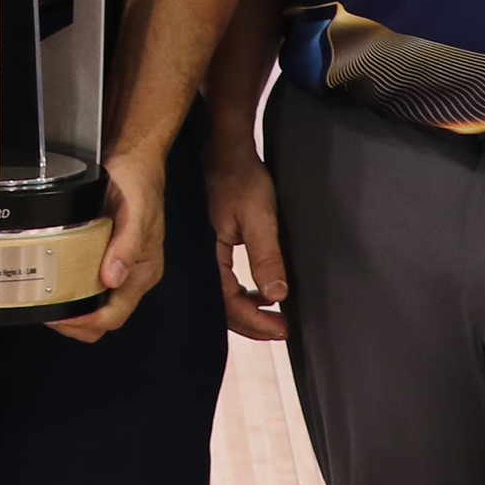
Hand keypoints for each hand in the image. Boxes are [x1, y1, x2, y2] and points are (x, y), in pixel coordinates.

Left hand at [50, 145, 170, 343]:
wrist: (134, 159)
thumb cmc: (138, 183)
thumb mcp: (135, 211)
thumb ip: (128, 246)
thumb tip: (113, 279)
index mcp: (143, 271)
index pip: (115, 314)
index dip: (88, 323)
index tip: (61, 318)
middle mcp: (133, 275)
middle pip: (105, 316)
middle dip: (77, 323)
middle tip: (47, 313)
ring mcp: (120, 267)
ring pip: (97, 304)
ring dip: (73, 310)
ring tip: (47, 302)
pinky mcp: (107, 256)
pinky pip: (91, 285)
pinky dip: (74, 292)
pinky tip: (55, 284)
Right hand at [209, 150, 289, 342]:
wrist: (227, 154)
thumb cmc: (242, 180)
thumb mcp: (259, 218)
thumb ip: (266, 257)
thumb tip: (277, 295)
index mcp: (210, 255)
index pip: (229, 303)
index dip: (255, 321)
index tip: (281, 329)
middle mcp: (203, 260)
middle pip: (224, 307)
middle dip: (253, 324)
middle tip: (280, 330)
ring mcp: (207, 255)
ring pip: (224, 297)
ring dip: (248, 311)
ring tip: (273, 316)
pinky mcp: (214, 248)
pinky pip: (226, 282)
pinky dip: (243, 294)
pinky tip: (260, 293)